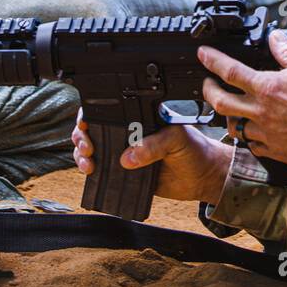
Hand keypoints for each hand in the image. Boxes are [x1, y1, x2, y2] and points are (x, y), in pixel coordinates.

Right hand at [71, 110, 231, 204]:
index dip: (92, 114)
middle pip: (94, 129)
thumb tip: (128, 157)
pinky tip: (92, 172)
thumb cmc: (195, 150)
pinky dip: (92, 172)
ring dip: (82, 155)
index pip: (110, 109)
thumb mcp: (176, 139)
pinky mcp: (126, 173)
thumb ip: (153, 145)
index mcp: (140, 117)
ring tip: (89, 162)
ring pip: (94, 150)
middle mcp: (129, 133)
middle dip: (82, 136)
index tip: (86, 124)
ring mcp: (125, 153)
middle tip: (88, 146)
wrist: (203, 177)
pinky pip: (102, 171)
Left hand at [198, 30, 286, 173]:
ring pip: (234, 126)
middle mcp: (261, 112)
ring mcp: (266, 134)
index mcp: (267, 88)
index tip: (203, 55)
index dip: (212, 60)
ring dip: (228, 115)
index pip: (230, 70)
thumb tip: (275, 38)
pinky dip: (249, 136)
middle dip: (208, 91)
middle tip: (207, 84)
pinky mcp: (275, 151)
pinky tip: (254, 131)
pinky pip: (253, 145)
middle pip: (221, 102)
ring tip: (230, 109)